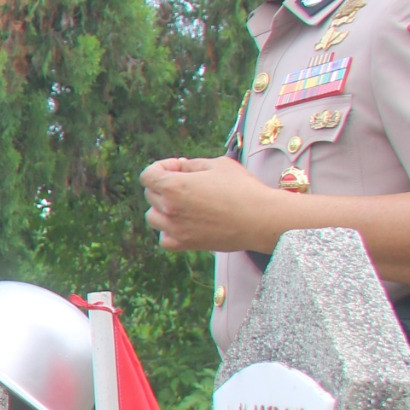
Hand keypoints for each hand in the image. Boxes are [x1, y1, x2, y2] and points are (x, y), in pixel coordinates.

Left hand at [141, 154, 283, 254]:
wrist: (261, 219)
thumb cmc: (243, 188)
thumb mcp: (218, 164)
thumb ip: (192, 165)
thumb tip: (180, 168)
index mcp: (174, 186)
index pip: (147, 175)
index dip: (161, 167)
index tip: (179, 167)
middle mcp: (169, 209)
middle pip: (151, 194)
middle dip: (165, 184)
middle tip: (188, 182)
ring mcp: (175, 229)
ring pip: (153, 217)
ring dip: (162, 207)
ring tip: (184, 202)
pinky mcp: (186, 244)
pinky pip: (164, 239)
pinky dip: (169, 231)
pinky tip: (183, 223)